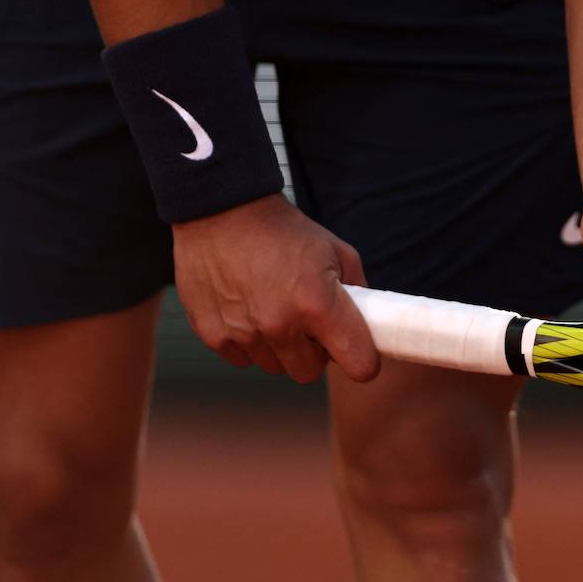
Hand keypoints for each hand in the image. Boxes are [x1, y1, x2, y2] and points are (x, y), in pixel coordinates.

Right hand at [172, 194, 378, 383]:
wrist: (220, 209)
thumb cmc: (283, 231)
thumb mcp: (335, 251)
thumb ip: (358, 292)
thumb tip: (368, 325)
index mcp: (318, 306)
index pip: (359, 365)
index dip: (361, 359)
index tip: (355, 350)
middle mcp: (280, 325)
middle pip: (309, 372)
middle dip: (312, 352)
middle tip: (305, 322)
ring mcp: (244, 333)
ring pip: (274, 366)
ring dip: (278, 347)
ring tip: (271, 308)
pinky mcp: (213, 335)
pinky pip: (242, 358)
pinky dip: (247, 342)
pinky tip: (246, 309)